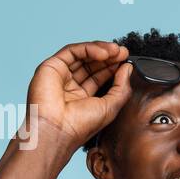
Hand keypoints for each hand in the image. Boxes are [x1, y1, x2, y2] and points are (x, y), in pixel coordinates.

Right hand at [26, 41, 132, 156]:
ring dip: (101, 50)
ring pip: (82, 55)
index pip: (99, 76)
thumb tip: (127, 69)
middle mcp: (70, 86)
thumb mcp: (110, 107)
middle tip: (124, 53)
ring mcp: (61, 75)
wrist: (57, 129)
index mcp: (82, 98)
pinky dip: (89, 49)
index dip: (113, 67)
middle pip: (92, 64)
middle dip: (109, 57)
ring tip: (117, 51)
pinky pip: (72, 51)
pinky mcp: (52, 66)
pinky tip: (104, 53)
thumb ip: (121, 87)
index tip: (127, 62)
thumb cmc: (80, 126)